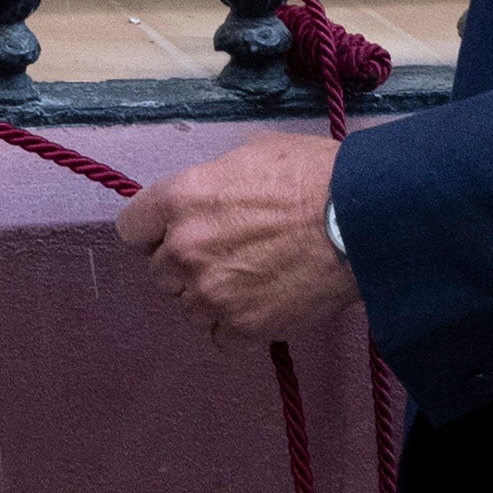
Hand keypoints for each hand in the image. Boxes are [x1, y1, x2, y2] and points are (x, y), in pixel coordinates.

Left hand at [113, 141, 354, 350]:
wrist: (360, 220)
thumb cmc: (312, 175)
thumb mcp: (250, 155)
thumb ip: (211, 183)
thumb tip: (206, 201)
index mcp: (180, 199)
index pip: (132, 228)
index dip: (154, 231)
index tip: (174, 232)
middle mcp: (184, 248)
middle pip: (160, 272)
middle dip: (187, 265)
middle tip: (228, 255)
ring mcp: (211, 293)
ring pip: (189, 307)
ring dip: (212, 297)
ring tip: (253, 281)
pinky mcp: (242, 328)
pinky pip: (220, 337)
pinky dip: (237, 327)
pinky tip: (263, 306)